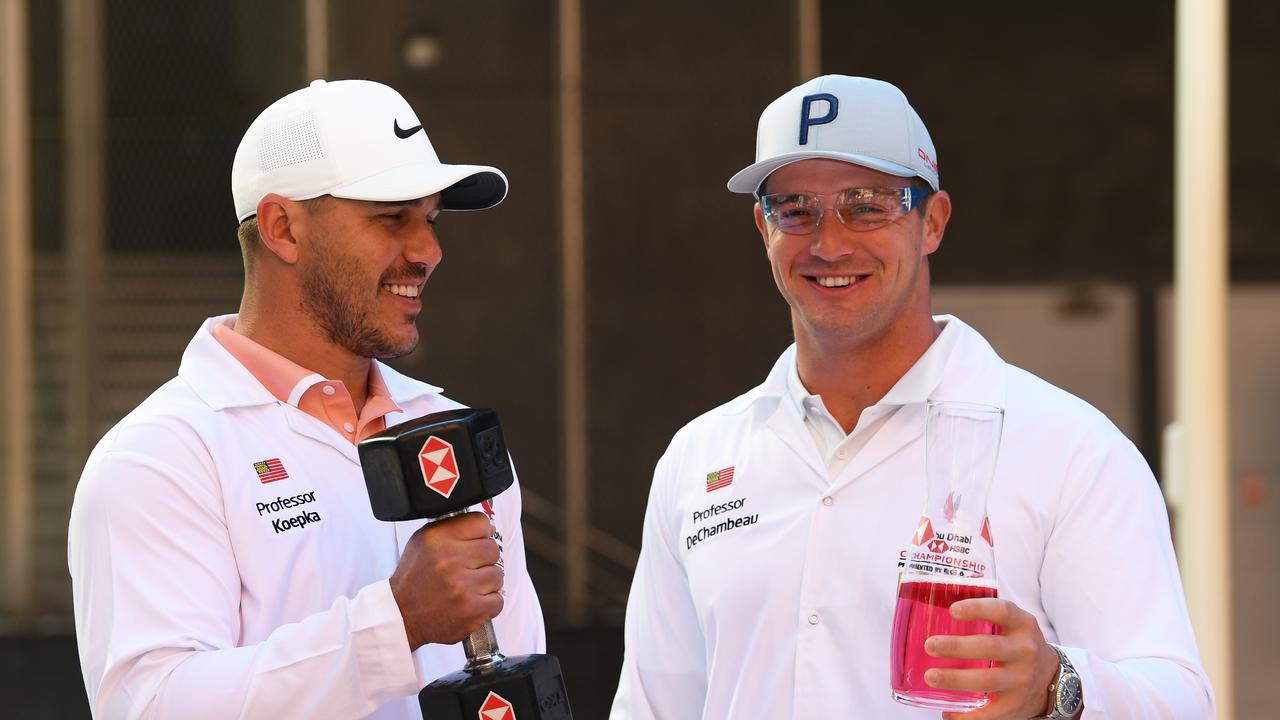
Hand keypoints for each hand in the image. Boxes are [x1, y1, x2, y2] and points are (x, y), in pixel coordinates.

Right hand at [389, 512, 503, 648]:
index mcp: (437, 539)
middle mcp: (450, 560)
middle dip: (482, 559)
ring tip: (466, 586)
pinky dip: (488, 602)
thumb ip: (452, 528)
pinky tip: (470, 601)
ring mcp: (463, 586)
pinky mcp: (473, 609)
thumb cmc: (414, 581)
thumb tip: (487, 527)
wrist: (402, 617)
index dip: (480, 533)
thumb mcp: (423, 542)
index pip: (480, 522)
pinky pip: (498, 599)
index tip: (474, 542)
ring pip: (497, 574)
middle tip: (467, 568)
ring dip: (485, 582)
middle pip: (492, 548)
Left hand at [923, 597, 1060, 718]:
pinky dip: (966, 715)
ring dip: (955, 679)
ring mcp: (1022, 679)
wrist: (1052, 679)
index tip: (952, 610)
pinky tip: (948, 711)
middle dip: (956, 646)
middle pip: (989, 647)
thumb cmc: (1019, 646)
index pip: (1002, 611)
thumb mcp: (1014, 625)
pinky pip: (989, 713)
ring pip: (986, 679)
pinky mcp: (1015, 704)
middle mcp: (1025, 650)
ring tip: (931, 676)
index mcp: (1023, 625)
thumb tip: (934, 609)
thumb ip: (986, 615)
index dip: (977, 608)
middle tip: (930, 645)